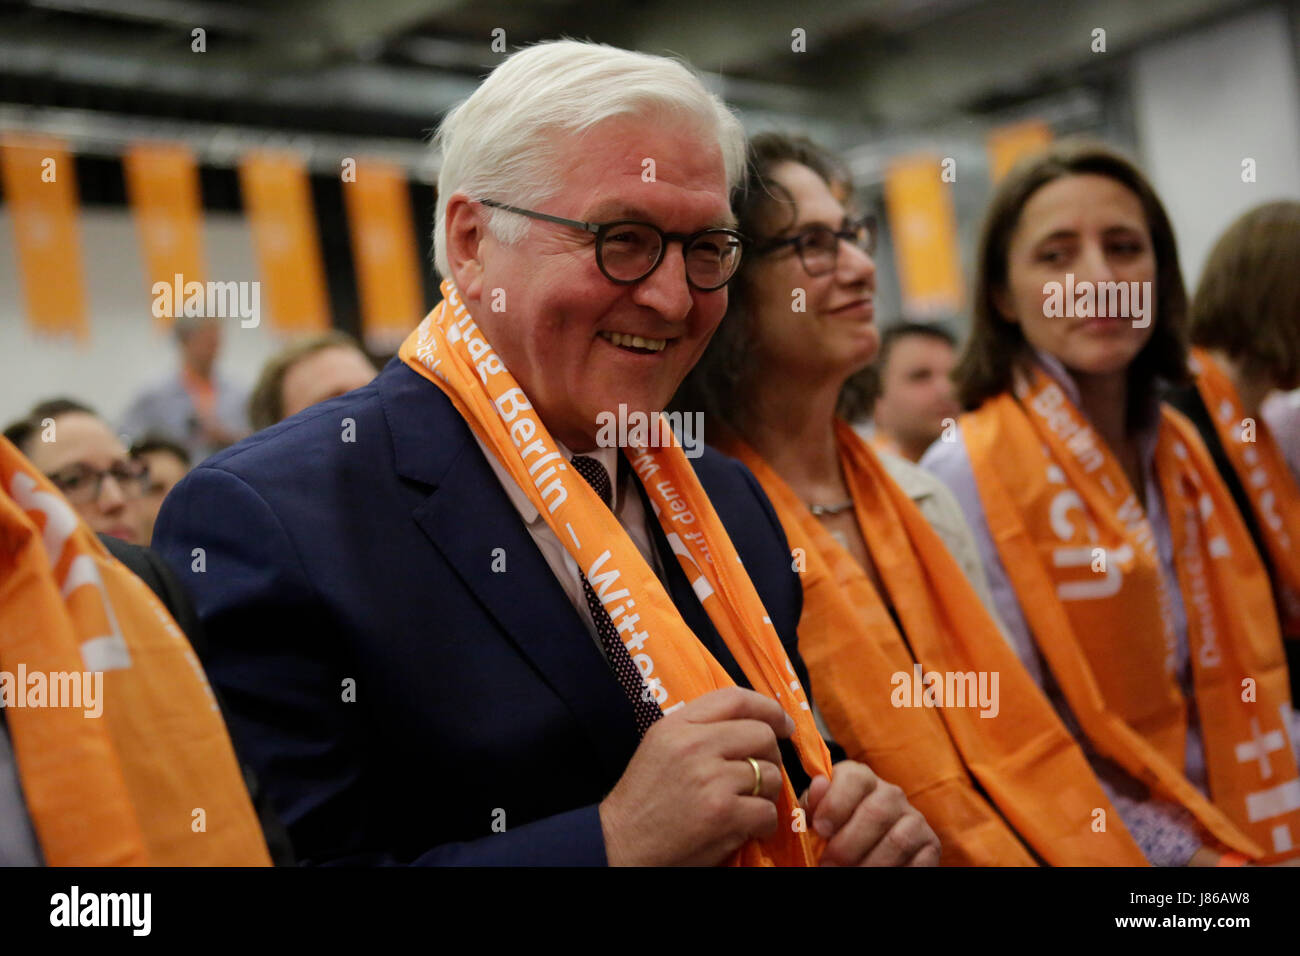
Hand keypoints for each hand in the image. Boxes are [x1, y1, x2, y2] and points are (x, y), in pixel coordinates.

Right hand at [599, 686, 792, 865]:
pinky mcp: (723, 814)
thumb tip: (754, 722)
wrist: (621, 845)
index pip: (736, 699)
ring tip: (747, 804)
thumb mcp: (661, 746)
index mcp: (678, 725)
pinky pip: (768, 811)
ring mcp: (711, 780)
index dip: (768, 708)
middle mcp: (695, 746)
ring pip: (771, 775)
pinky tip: (746, 827)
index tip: (783, 724)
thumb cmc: (644, 799)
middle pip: (761, 735)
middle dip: (771, 757)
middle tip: (762, 774)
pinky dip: (764, 823)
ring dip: (767, 794)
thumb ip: (699, 728)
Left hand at [801, 760, 939, 866]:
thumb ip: (813, 804)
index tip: (819, 828)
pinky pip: (919, 861)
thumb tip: (818, 784)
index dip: (835, 803)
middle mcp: (891, 793)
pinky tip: (875, 876)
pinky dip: (896, 872)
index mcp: (861, 778)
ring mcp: (914, 818)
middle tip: (828, 864)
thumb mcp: (818, 816)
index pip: (853, 777)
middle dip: (848, 844)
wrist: (864, 850)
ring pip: (898, 840)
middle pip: (876, 812)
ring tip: (849, 875)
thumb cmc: (835, 830)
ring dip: (870, 864)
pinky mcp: (930, 844)